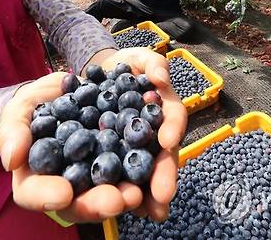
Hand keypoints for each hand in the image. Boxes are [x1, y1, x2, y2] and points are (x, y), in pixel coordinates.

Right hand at [0, 48, 186, 222]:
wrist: (64, 91)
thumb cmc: (32, 106)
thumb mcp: (18, 113)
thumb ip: (12, 134)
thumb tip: (13, 160)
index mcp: (37, 179)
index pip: (36, 195)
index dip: (48, 197)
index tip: (64, 194)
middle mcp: (70, 185)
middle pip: (81, 203)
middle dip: (101, 202)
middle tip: (119, 199)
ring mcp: (97, 174)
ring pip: (111, 191)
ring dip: (129, 193)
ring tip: (142, 191)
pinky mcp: (121, 157)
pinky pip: (134, 163)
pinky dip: (148, 165)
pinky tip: (158, 159)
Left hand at [86, 47, 186, 219]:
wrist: (97, 77)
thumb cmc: (126, 66)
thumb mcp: (140, 58)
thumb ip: (152, 63)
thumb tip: (161, 76)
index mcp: (163, 110)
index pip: (172, 119)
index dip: (172, 129)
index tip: (168, 141)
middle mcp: (154, 134)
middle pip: (162, 155)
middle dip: (163, 175)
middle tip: (162, 195)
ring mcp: (134, 149)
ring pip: (144, 173)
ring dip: (146, 194)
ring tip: (147, 212)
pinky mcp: (111, 157)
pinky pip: (117, 176)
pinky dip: (118, 191)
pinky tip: (119, 208)